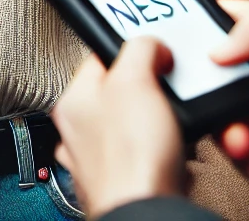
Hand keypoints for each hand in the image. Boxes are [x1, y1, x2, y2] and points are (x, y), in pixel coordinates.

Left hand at [52, 41, 183, 217]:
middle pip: (124, 86)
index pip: (101, 55)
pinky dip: (168, 143)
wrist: (147, 212)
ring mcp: (104, 157)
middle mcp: (81, 131)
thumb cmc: (131, 157)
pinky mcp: (128, 176)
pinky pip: (152, 146)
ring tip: (174, 120)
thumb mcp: (135, 79)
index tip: (156, 51)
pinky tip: (175, 145)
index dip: (134, 48)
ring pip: (140, 117)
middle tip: (167, 86)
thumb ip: (140, 48)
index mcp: (73, 102)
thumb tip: (151, 44)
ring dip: (164, 115)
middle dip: (153, 84)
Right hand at [212, 0, 248, 216]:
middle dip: (206, 90)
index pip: (233, 16)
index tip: (177, 40)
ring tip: (243, 141)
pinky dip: (244, 160)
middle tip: (211, 103)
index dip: (202, 23)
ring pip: (223, 114)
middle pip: (217, 70)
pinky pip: (239, 153)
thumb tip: (218, 45)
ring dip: (226, 131)